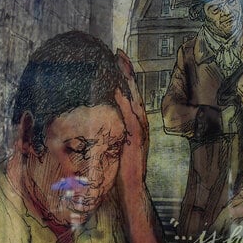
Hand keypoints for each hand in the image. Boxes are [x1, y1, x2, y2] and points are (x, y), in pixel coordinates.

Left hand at [115, 48, 149, 191]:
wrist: (133, 189)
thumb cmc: (123, 172)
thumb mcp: (119, 148)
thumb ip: (114, 134)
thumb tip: (101, 125)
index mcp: (137, 125)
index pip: (132, 97)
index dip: (126, 79)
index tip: (118, 61)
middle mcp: (141, 124)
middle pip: (135, 93)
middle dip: (127, 72)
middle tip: (118, 53)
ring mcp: (140, 131)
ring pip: (134, 100)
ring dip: (127, 82)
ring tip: (119, 64)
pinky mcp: (136, 138)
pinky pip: (130, 116)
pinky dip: (124, 102)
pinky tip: (116, 90)